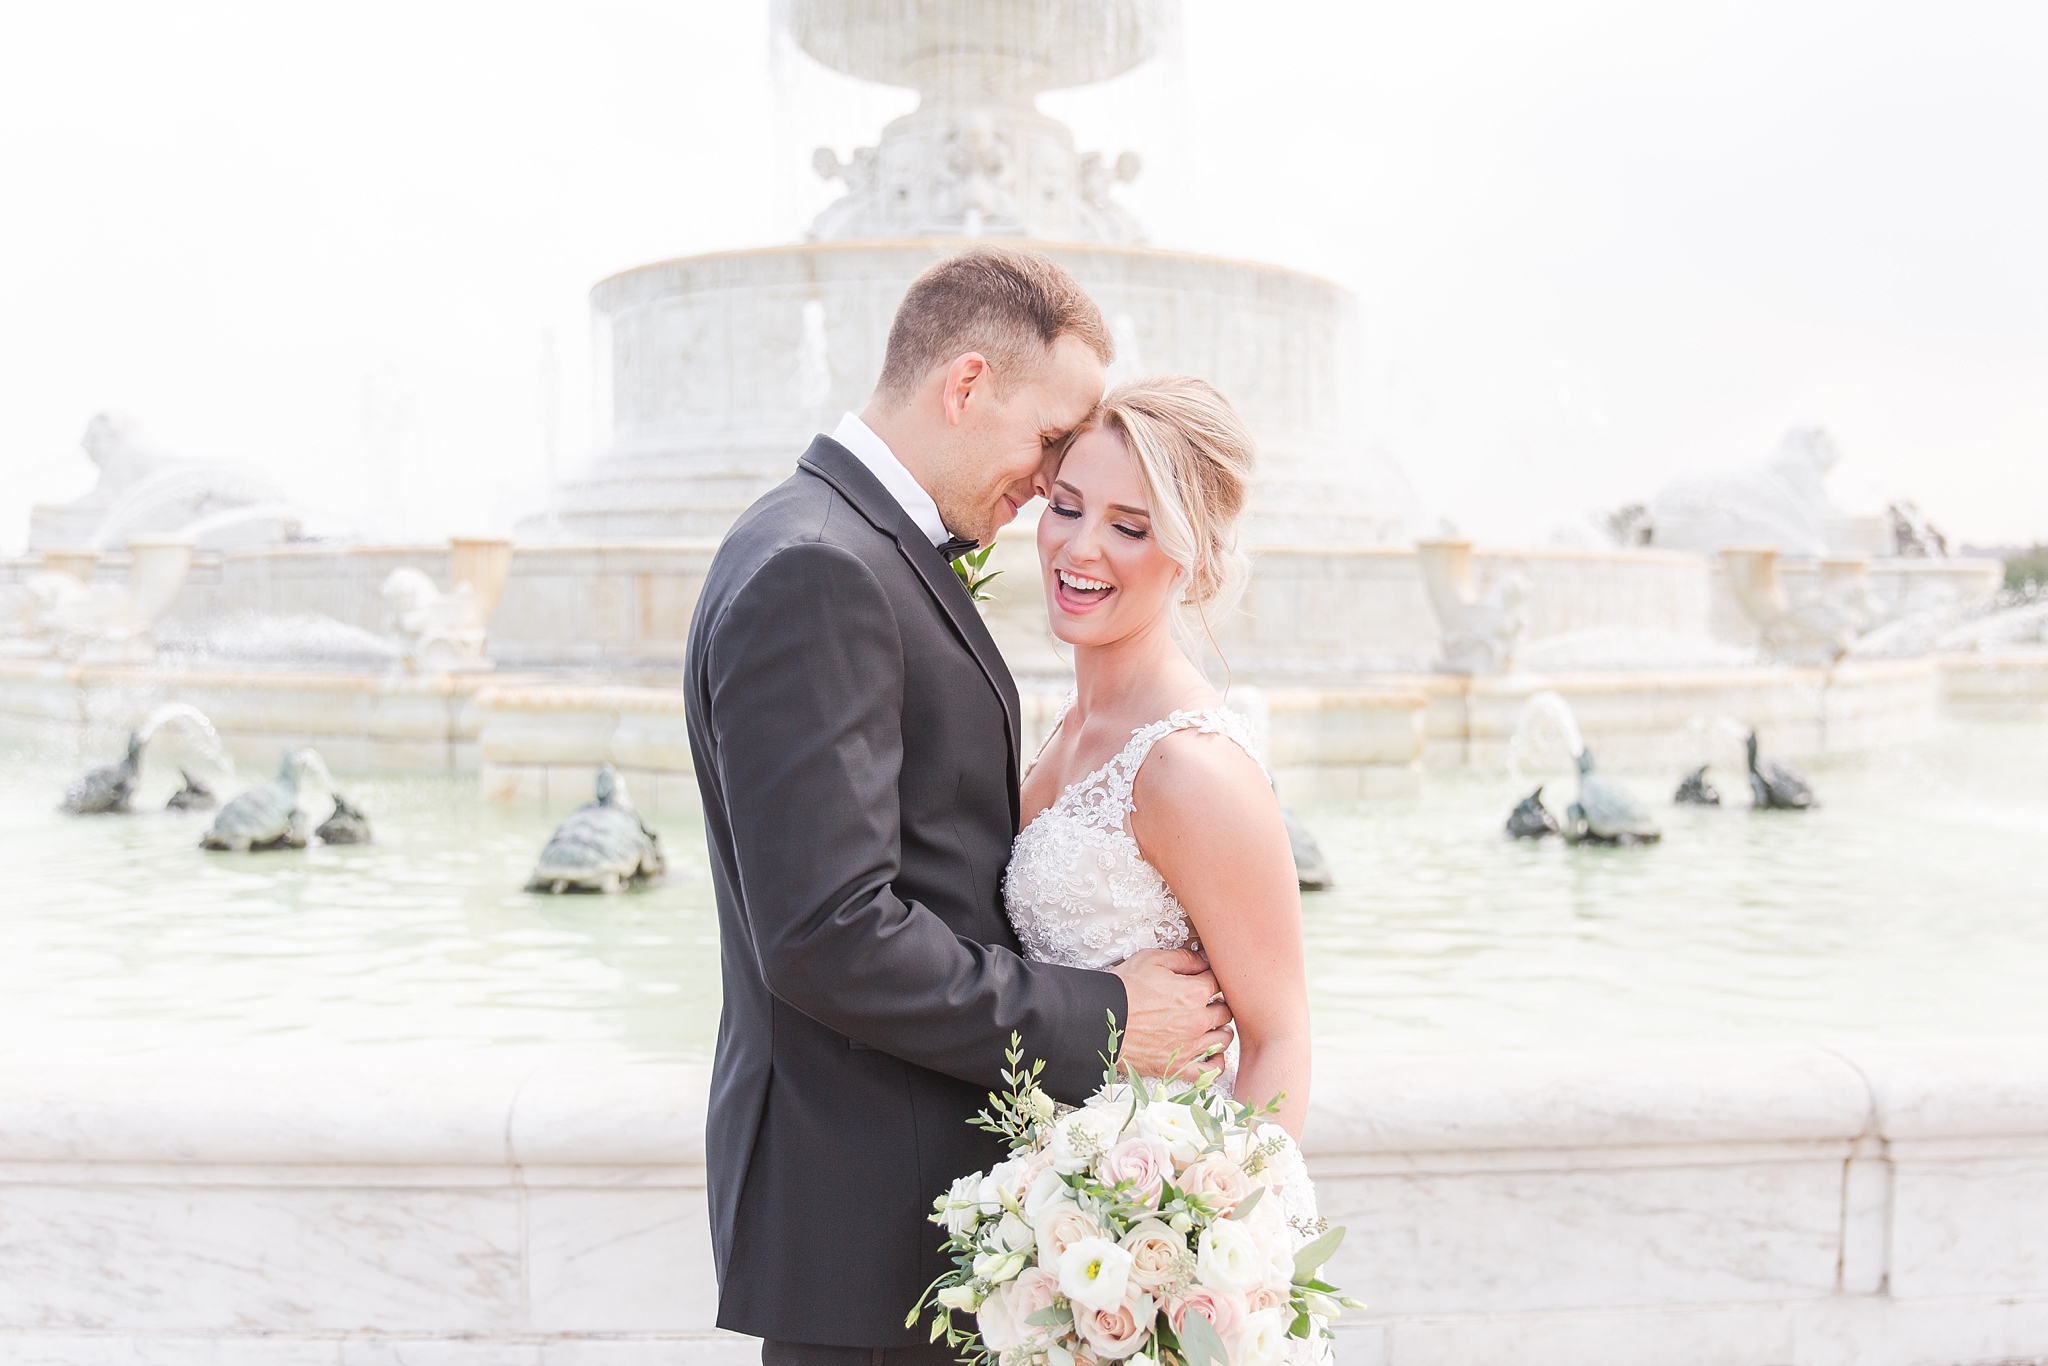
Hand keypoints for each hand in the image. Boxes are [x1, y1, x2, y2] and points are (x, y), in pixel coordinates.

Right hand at [1110, 948, 1233, 1080]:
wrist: (1099, 1020)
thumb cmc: (1123, 990)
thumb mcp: (1151, 960)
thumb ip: (1183, 958)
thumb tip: (1204, 959)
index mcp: (1193, 992)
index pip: (1219, 982)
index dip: (1212, 979)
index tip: (1204, 981)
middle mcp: (1197, 1020)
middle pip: (1225, 1011)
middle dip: (1218, 1004)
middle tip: (1206, 1003)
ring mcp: (1190, 1045)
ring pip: (1224, 1039)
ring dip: (1220, 1029)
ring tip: (1209, 1025)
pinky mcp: (1179, 1066)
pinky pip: (1211, 1070)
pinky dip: (1217, 1062)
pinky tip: (1213, 1053)